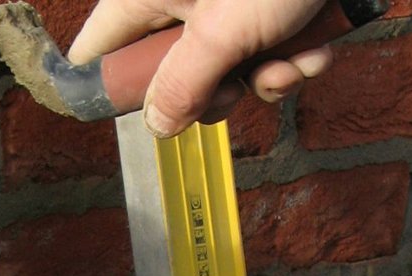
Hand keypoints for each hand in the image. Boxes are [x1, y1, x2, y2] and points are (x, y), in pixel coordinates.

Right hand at [68, 0, 334, 136]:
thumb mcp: (223, 33)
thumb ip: (184, 86)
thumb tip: (158, 126)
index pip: (98, 51)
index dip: (116, 87)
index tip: (150, 112)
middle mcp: (179, 2)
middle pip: (171, 74)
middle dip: (214, 93)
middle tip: (236, 85)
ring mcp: (224, 8)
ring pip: (228, 71)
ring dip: (265, 78)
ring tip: (289, 60)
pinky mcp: (265, 13)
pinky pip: (267, 54)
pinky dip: (294, 58)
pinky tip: (313, 45)